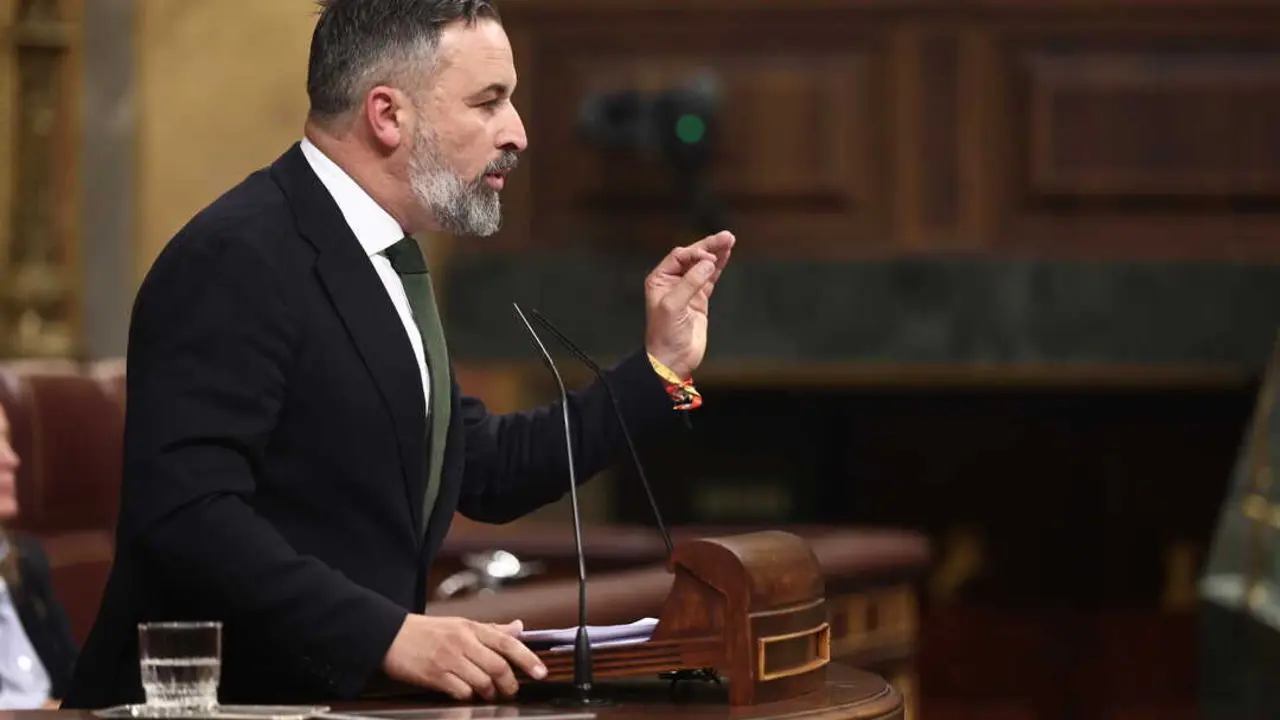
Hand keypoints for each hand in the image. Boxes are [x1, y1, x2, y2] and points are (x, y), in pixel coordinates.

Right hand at [382, 615, 546, 700]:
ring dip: (490, 693)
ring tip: (488, 694)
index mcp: (471, 628)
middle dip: (509, 684)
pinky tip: (467, 694)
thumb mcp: (460, 624)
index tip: (540, 672)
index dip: (528, 659)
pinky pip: (461, 691)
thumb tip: (518, 628)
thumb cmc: (426, 631)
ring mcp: (448, 659)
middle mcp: (462, 642)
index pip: (508, 642)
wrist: (390, 635)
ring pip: (482, 681)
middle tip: (510, 690)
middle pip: (498, 666)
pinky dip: (469, 696)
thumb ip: (491, 629)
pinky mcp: (435, 675)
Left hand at [643, 230, 734, 379]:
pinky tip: (726, 255)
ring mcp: (687, 290)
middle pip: (692, 257)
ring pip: (703, 265)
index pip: (679, 256)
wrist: (672, 360)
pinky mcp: (699, 299)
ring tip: (730, 240)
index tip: (709, 259)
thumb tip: (708, 263)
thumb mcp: (673, 306)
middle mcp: (672, 281)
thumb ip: (690, 283)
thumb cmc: (665, 335)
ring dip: (716, 253)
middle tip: (727, 236)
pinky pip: (710, 278)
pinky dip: (719, 267)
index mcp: (659, 279)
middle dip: (709, 246)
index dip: (695, 254)